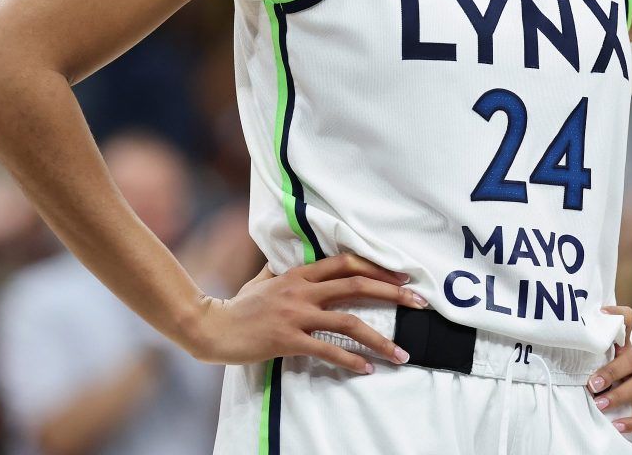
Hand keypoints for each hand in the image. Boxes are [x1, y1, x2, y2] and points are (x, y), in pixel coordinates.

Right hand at [183, 253, 429, 374]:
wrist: (212, 326)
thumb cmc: (238, 304)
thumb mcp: (263, 279)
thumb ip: (282, 271)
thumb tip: (293, 261)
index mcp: (299, 274)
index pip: (346, 264)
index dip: (377, 268)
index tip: (402, 278)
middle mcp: (302, 290)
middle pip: (356, 285)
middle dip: (393, 294)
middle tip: (420, 304)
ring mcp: (296, 314)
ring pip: (348, 322)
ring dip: (380, 339)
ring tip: (401, 354)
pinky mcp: (288, 339)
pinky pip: (327, 350)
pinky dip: (350, 360)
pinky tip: (366, 369)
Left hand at [589, 305, 631, 433]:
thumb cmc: (621, 381)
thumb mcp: (609, 366)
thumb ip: (593, 360)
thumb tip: (561, 357)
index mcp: (626, 349)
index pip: (627, 322)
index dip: (617, 315)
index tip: (600, 313)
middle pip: (630, 359)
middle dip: (610, 371)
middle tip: (592, 384)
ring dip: (618, 395)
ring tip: (599, 405)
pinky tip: (618, 426)